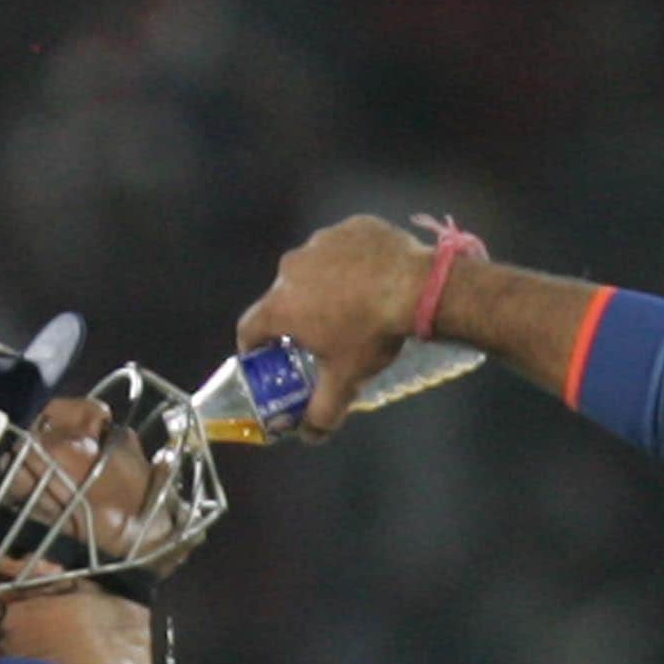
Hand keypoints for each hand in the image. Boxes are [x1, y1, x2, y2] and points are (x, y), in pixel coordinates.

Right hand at [236, 217, 432, 436]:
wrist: (414, 286)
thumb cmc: (370, 334)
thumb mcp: (345, 380)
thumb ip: (322, 413)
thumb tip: (310, 435)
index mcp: (281, 305)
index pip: (249, 328)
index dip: (252, 347)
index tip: (263, 357)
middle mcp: (292, 268)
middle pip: (283, 298)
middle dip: (296, 317)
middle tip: (319, 337)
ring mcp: (321, 242)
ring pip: (314, 271)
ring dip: (324, 288)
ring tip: (353, 308)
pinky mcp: (350, 227)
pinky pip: (343, 249)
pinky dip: (351, 265)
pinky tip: (372, 282)